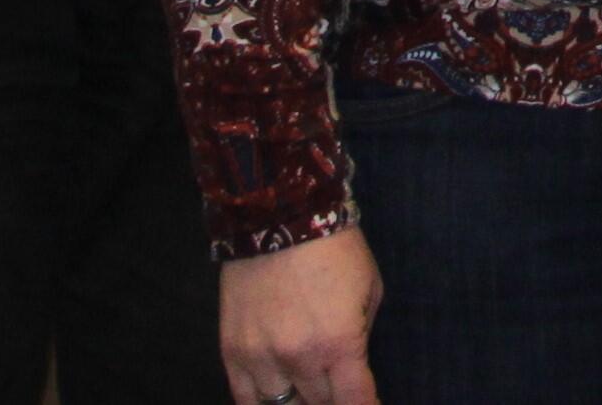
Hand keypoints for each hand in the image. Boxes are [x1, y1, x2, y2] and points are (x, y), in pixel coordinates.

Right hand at [218, 225, 380, 404]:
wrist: (279, 216)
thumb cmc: (336, 250)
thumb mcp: (370, 290)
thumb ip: (361, 336)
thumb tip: (350, 368)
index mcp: (339, 344)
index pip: (355, 402)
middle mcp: (298, 359)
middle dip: (334, 401)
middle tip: (338, 389)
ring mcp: (260, 358)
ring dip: (299, 401)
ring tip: (308, 390)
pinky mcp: (231, 351)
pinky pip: (244, 398)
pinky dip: (263, 402)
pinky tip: (276, 397)